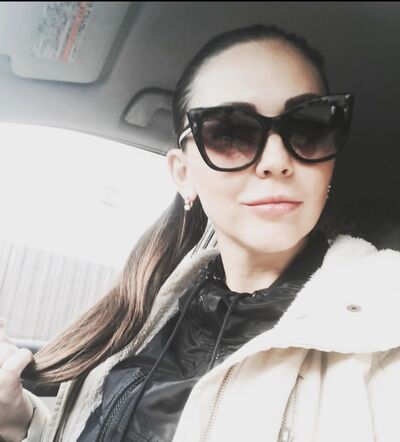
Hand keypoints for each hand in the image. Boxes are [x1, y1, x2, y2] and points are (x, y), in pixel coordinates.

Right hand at [0, 318, 34, 441]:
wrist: (13, 423)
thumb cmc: (4, 388)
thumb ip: (0, 341)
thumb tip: (2, 321)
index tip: (4, 322)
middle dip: (6, 345)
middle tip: (14, 355)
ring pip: (3, 352)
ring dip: (15, 352)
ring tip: (18, 364)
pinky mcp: (3, 393)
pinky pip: (13, 365)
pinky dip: (24, 358)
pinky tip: (27, 364)